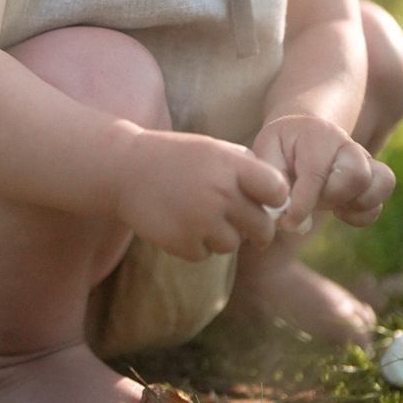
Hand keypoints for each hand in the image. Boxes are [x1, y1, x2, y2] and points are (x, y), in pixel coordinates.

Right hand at [116, 127, 290, 262]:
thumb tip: (278, 193)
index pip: (277, 191)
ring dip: (221, 237)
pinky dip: (195, 245)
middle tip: (250, 231)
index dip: (274, 200)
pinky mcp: (184, 243)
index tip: (265, 204)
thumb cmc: (174, 157)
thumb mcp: (212, 148)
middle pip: (262, 227)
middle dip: (258, 232)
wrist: (124, 169)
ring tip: (198, 217)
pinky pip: (205, 254)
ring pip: (233, 244)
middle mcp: (222, 193)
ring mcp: (202, 220)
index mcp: (232, 165)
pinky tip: (179, 224)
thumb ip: (244, 166)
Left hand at [252, 114, 394, 231]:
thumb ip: (271, 178)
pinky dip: (362, 215)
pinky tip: (340, 212)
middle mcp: (347, 144)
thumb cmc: (281, 147)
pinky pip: (380, 202)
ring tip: (331, 206)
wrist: (301, 135)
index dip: (303, 203)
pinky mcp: (373, 179)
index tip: (287, 222)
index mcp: (317, 134)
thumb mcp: (266, 150)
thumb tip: (283, 212)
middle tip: (310, 202)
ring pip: (381, 183)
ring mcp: (364, 160)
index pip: (316, 172)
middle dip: (330, 199)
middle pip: (357, 176)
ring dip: (354, 205)